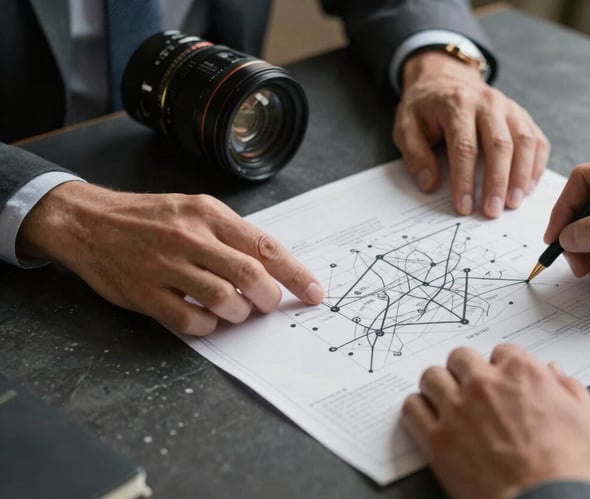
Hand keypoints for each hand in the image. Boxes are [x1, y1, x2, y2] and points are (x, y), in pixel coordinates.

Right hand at [17, 182, 323, 334]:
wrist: (88, 222)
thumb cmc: (151, 219)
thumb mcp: (194, 210)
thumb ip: (231, 236)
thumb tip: (273, 267)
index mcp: (209, 214)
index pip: (265, 246)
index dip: (296, 274)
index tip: (315, 293)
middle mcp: (189, 237)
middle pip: (250, 276)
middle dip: (268, 298)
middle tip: (266, 305)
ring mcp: (165, 266)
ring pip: (224, 300)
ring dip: (238, 313)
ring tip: (234, 310)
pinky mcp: (144, 293)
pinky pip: (190, 321)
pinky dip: (208, 326)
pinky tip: (205, 318)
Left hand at [394, 50, 549, 217]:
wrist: (444, 77)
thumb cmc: (425, 107)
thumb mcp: (406, 126)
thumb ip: (415, 155)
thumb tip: (430, 184)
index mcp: (457, 104)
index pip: (464, 147)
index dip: (465, 180)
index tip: (464, 207)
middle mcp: (488, 102)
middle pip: (499, 145)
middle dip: (497, 181)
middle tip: (493, 211)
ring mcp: (509, 107)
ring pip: (525, 142)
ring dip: (521, 176)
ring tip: (513, 203)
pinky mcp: (521, 115)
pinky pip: (537, 141)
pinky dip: (536, 166)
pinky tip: (527, 188)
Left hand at [401, 345, 589, 498]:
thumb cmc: (572, 470)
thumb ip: (572, 389)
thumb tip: (555, 372)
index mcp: (522, 373)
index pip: (501, 351)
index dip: (501, 367)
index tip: (501, 381)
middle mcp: (485, 383)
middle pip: (460, 357)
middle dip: (465, 371)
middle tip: (470, 389)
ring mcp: (457, 409)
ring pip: (431, 377)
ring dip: (438, 387)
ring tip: (445, 402)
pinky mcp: (437, 439)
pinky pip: (412, 408)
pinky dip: (418, 411)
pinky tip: (428, 420)